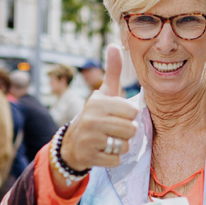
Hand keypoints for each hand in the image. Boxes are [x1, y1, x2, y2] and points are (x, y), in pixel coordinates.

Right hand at [61, 45, 137, 172]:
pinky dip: (113, 158)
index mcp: (98, 102)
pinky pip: (116, 160)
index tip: (118, 115)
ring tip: (110, 139)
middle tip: (115, 129)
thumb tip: (114, 44)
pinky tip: (104, 151)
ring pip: (125, 146)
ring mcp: (89, 139)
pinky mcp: (89, 157)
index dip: (129, 116)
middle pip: (131, 129)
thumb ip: (112, 71)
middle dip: (127, 132)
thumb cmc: (96, 115)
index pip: (132, 112)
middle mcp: (92, 119)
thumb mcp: (104, 93)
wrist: (73, 143)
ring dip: (121, 145)